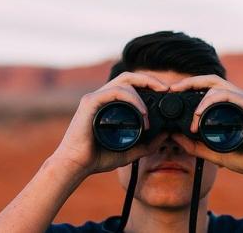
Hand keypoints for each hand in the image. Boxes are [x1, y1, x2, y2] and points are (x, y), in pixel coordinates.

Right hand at [50, 72, 168, 176]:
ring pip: (124, 82)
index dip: (149, 84)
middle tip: (166, 88)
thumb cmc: (97, 158)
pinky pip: (115, 92)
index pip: (131, 84)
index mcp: (109, 103)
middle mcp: (102, 96)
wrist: (75, 166)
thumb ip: (147, 144)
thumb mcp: (130, 151)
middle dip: (149, 79)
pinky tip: (141, 113)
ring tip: (148, 115)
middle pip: (129, 76)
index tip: (165, 93)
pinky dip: (132, 99)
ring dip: (142, 95)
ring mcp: (95, 97)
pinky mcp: (90, 102)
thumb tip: (166, 134)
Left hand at [170, 75, 242, 178]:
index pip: (208, 87)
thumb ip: (194, 145)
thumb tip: (174, 137)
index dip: (190, 86)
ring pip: (217, 86)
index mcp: (230, 105)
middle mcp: (238, 98)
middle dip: (190, 81)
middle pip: (210, 80)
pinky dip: (210, 102)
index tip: (172, 92)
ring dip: (199, 99)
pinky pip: (227, 95)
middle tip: (173, 89)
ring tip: (191, 118)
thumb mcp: (213, 152)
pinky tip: (200, 114)